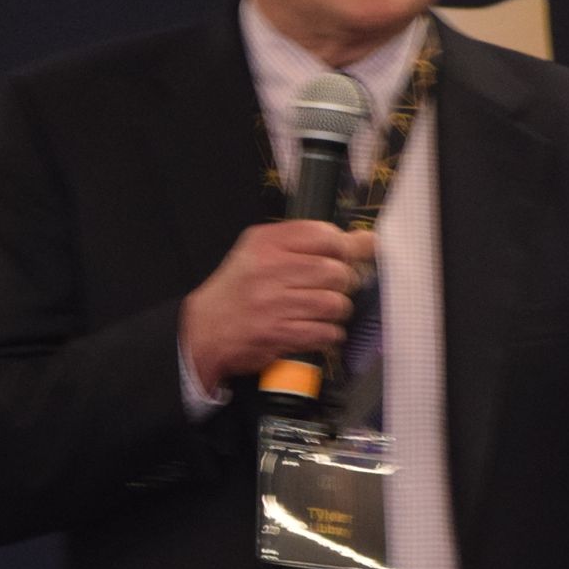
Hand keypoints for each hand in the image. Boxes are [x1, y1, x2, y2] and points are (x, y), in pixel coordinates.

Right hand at [178, 221, 370, 394]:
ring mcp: (275, 303)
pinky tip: (313, 329)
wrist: (205, 328)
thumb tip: (364, 240)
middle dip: (340, 283)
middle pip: (336, 271)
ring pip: (335, 304)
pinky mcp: (281, 333)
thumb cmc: (238, 290)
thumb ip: (311, 243)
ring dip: (335, 311)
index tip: (341, 257)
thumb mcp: (263, 252)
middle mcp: (270, 270)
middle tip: (328, 288)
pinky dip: (327, 333)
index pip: (325, 235)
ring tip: (319, 310)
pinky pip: (326, 332)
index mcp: (266, 243)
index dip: (342, 249)